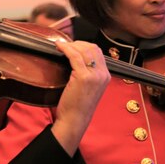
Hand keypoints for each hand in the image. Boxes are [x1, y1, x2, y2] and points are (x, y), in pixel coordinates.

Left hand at [51, 40, 110, 155]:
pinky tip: (58, 47)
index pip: (98, 51)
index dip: (84, 45)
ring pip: (83, 50)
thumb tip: (77, 57)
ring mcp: (94, 75)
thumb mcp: (89, 87)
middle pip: (92, 47)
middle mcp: (103, 74)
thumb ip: (88, 73)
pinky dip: (65, 48)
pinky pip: (74, 56)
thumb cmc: (78, 106)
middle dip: (77, 43)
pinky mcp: (83, 77)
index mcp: (106, 76)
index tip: (73, 45)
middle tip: (65, 44)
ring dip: (70, 45)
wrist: (75, 121)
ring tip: (60, 45)